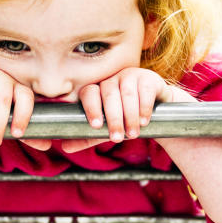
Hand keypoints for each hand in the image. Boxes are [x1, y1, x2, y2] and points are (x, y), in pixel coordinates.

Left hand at [61, 67, 183, 152]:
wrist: (156, 111)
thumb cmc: (126, 119)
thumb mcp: (106, 130)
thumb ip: (87, 137)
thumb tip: (65, 147)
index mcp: (97, 89)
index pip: (89, 93)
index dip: (91, 108)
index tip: (96, 126)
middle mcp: (111, 79)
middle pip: (108, 94)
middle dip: (113, 119)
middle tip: (117, 138)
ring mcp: (130, 75)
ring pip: (127, 93)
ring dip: (130, 116)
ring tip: (133, 133)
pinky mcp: (148, 78)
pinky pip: (144, 90)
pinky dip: (144, 107)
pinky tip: (144, 121)